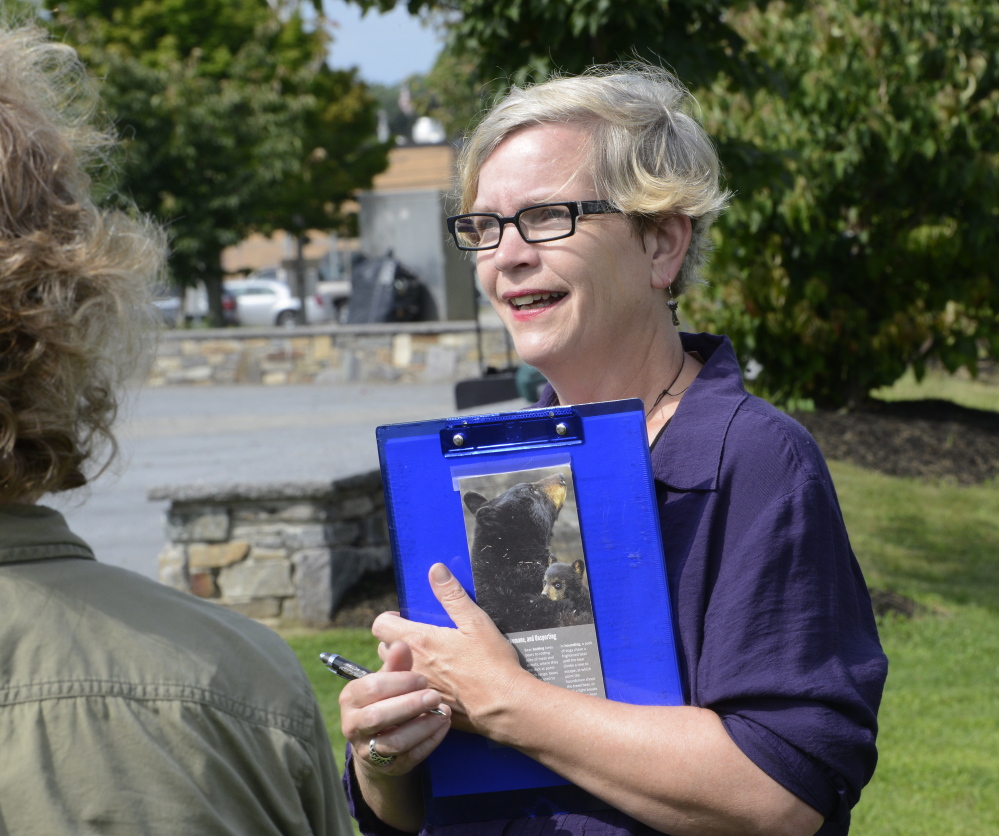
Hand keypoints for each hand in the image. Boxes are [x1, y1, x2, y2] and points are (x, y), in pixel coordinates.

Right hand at [339, 640, 449, 777]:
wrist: (379, 739)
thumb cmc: (386, 699)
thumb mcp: (388, 680)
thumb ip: (396, 664)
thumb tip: (401, 644)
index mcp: (350, 697)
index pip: (372, 688)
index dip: (400, 682)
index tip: (422, 679)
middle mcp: (352, 725)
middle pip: (378, 717)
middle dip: (410, 705)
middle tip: (434, 695)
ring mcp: (368, 750)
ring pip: (394, 742)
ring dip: (423, 726)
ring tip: (443, 712)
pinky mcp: (388, 767)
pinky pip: (410, 757)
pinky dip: (430, 741)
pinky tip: (443, 725)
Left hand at [372, 563, 528, 733]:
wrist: (503, 705)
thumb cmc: (491, 663)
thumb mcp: (475, 622)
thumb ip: (452, 595)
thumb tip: (436, 570)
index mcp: (418, 641)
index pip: (379, 625)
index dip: (389, 619)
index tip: (404, 618)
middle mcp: (411, 666)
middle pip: (385, 649)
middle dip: (397, 641)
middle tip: (419, 638)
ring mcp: (417, 689)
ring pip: (396, 673)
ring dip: (404, 665)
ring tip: (428, 661)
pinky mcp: (425, 707)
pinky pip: (409, 694)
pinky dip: (416, 688)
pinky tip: (438, 684)